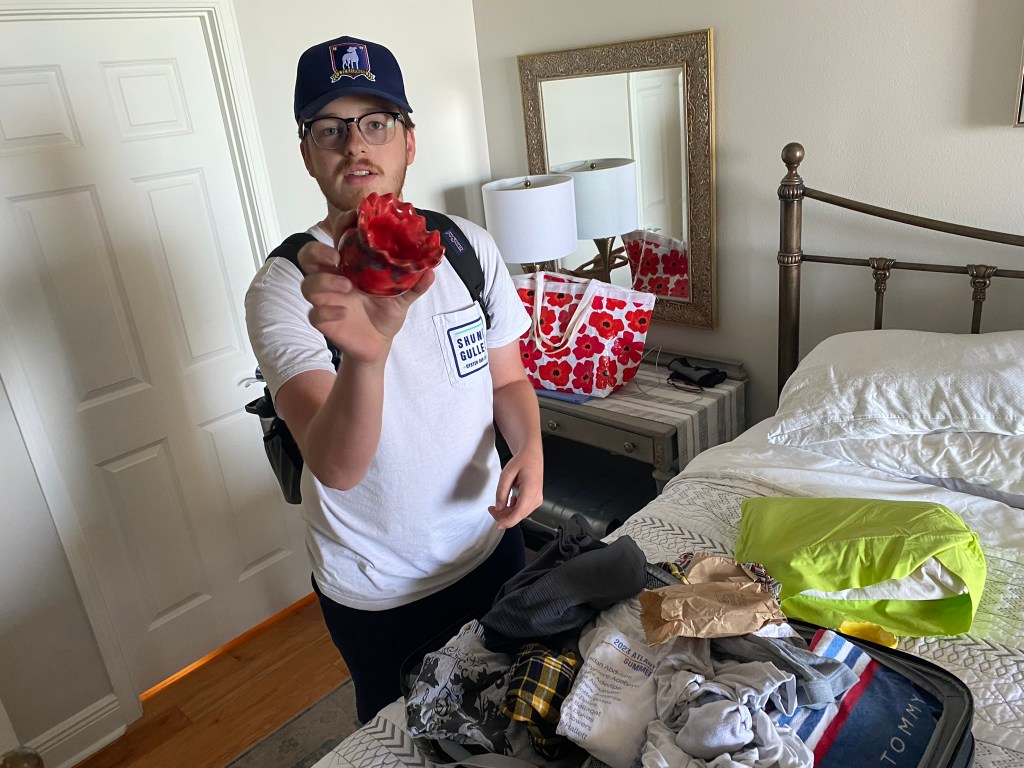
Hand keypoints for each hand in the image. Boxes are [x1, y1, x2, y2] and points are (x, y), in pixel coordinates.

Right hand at [298, 223, 433, 362]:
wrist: (379, 342)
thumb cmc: (385, 312)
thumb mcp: (403, 297)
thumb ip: (414, 284)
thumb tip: (431, 271)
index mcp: (350, 265)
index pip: (337, 237)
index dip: (341, 225)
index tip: (354, 219)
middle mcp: (333, 278)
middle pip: (309, 256)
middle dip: (317, 251)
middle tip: (336, 257)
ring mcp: (326, 298)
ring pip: (308, 284)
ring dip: (325, 282)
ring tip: (347, 286)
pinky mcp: (324, 320)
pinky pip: (315, 314)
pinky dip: (327, 311)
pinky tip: (343, 313)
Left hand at [488, 449, 543, 529]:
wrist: (531, 455)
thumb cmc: (522, 461)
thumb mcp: (506, 474)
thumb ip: (501, 492)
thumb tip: (499, 507)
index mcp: (531, 490)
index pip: (519, 513)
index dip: (507, 522)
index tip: (498, 525)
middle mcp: (536, 497)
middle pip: (519, 516)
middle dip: (504, 516)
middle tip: (492, 509)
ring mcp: (537, 499)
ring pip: (520, 514)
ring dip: (508, 513)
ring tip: (497, 506)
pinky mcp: (535, 499)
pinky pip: (523, 510)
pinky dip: (513, 509)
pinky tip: (507, 503)